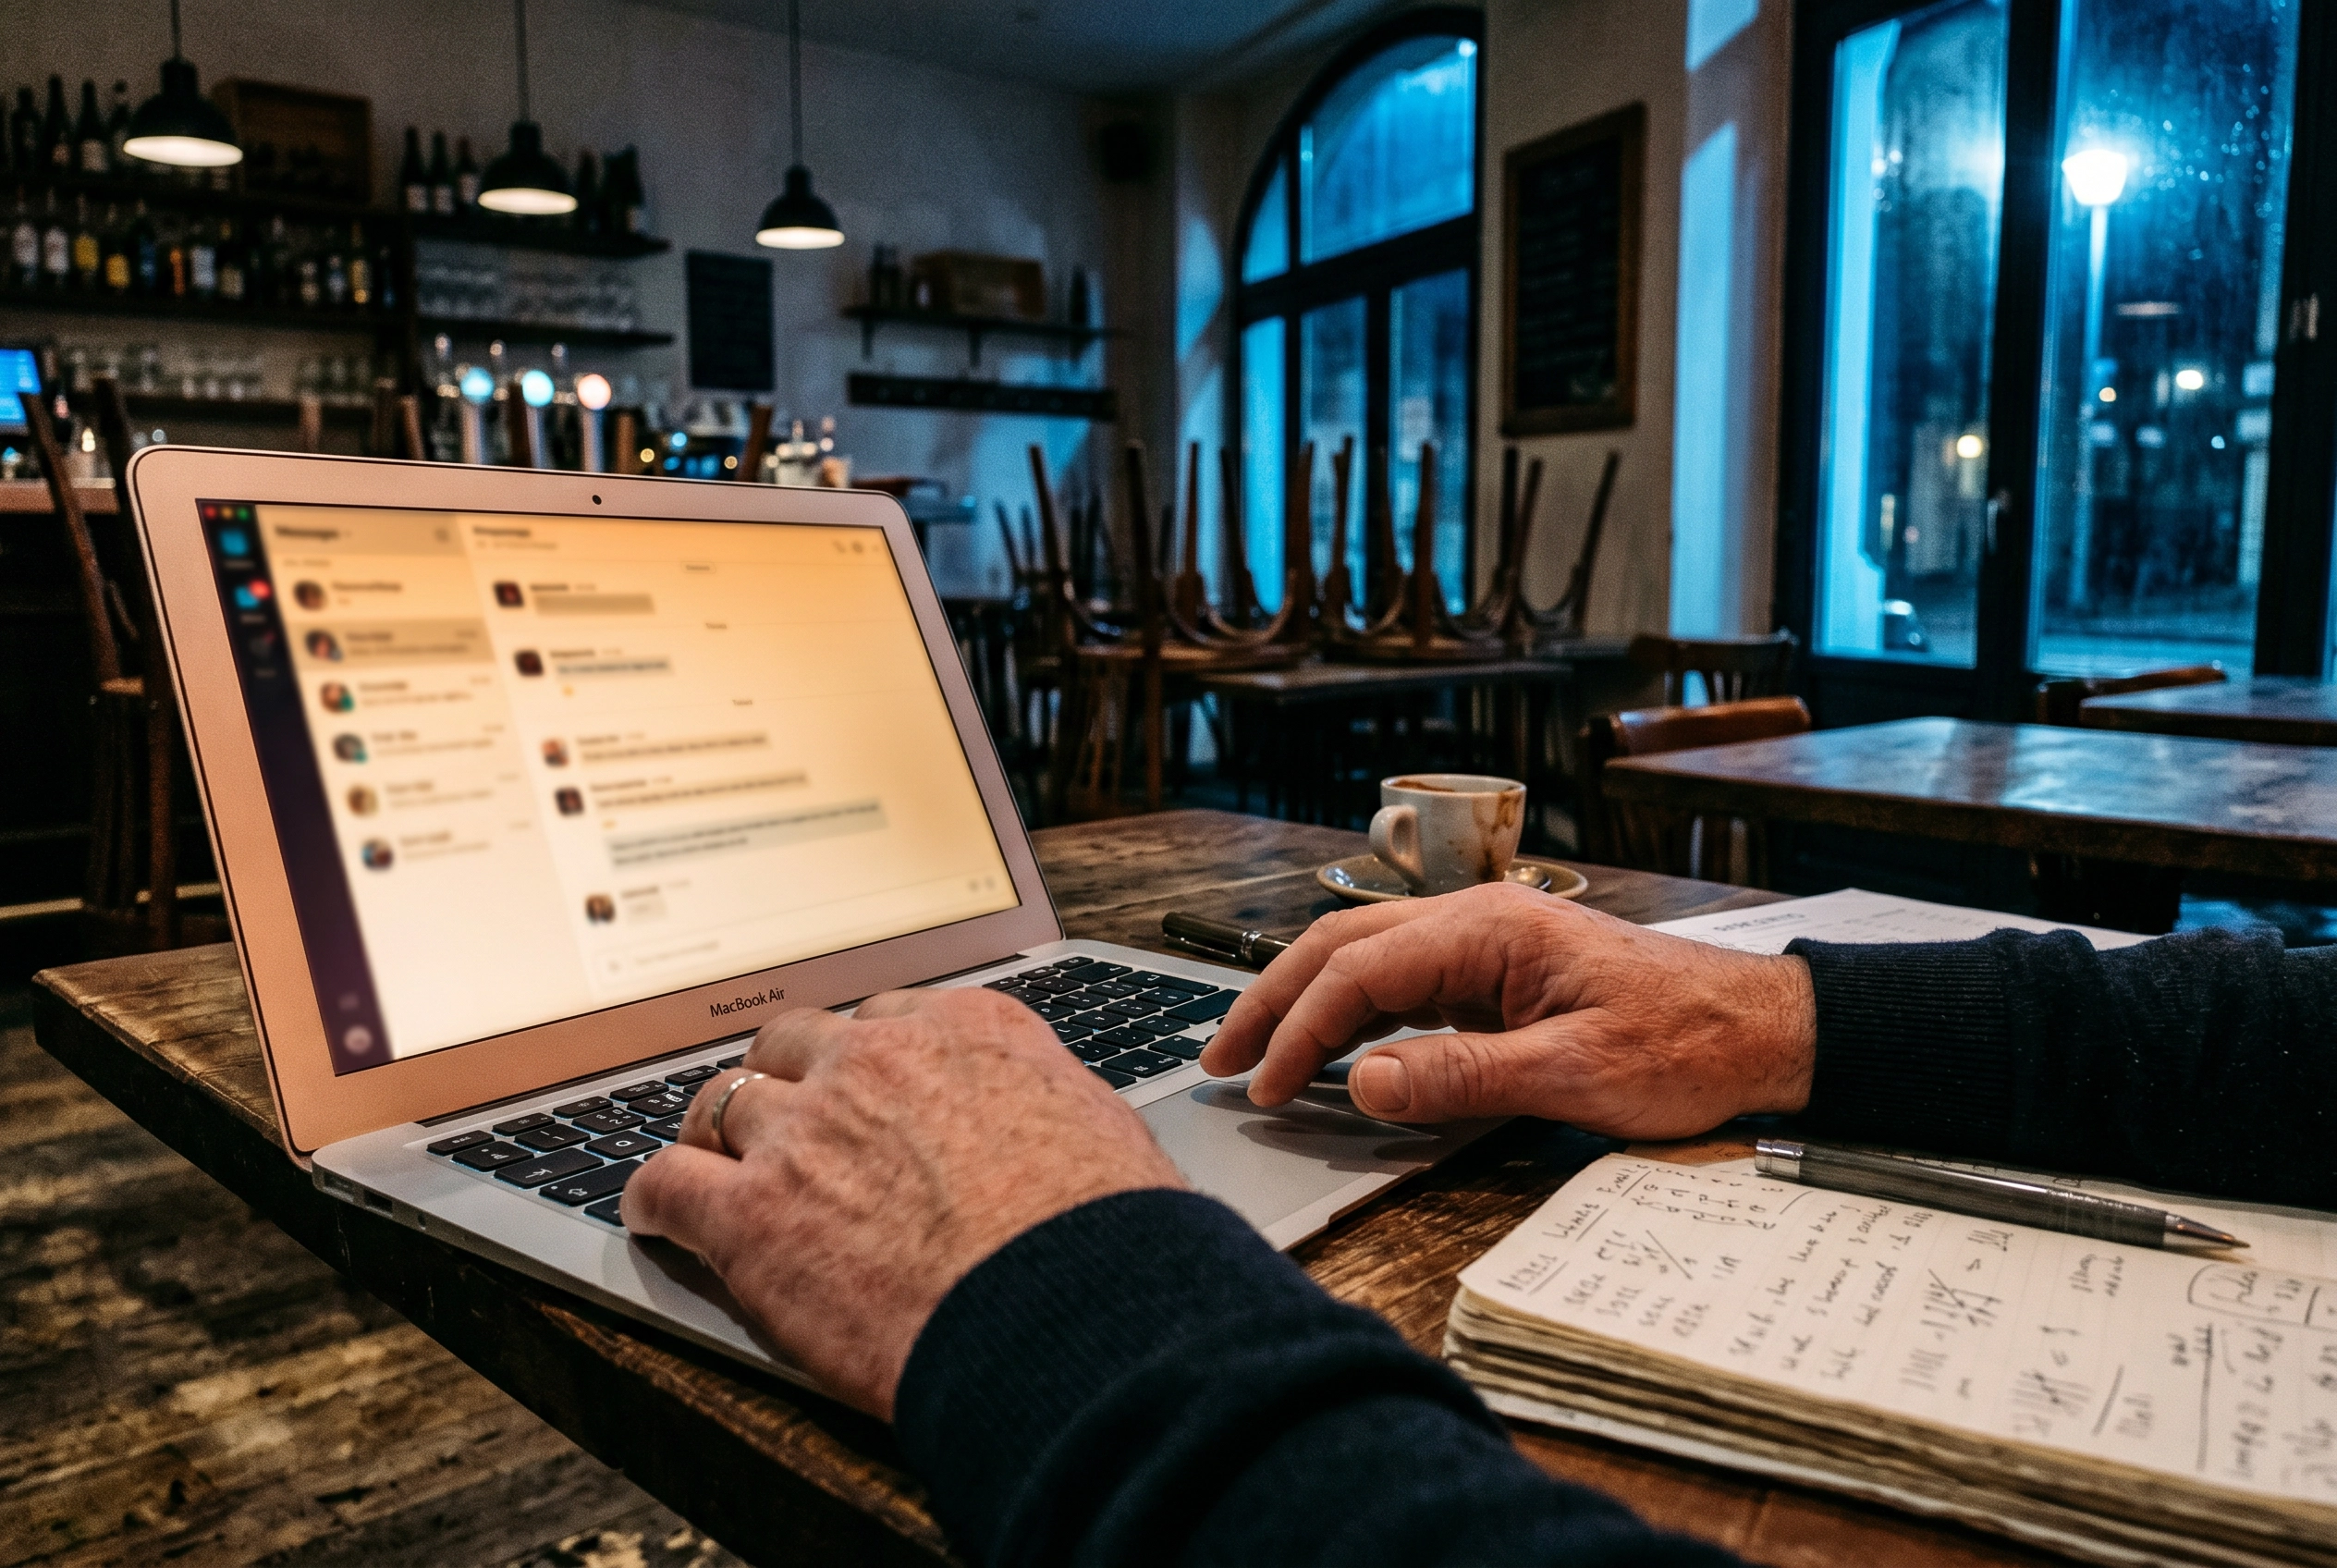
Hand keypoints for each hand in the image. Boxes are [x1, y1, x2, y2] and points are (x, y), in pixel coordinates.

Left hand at [621, 987, 1183, 1419]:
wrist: (1074, 1313)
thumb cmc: (1109, 1240)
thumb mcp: (1104, 1132)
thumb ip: (1049, 1108)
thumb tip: (1060, 1133)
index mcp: (968, 1031)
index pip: (887, 1020)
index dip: (865, 1061)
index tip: (859, 1087)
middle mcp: (878, 1062)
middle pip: (793, 1044)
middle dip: (784, 1081)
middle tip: (781, 1123)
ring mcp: (806, 1132)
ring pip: (723, 1103)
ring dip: (714, 1135)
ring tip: (706, 1163)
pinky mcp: (751, 1215)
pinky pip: (666, 1184)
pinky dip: (653, 1198)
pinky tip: (653, 1215)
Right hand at [1199, 883, 1814, 1138]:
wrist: (1766, 1031)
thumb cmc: (1688, 1046)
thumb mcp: (1575, 1074)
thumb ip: (1463, 1076)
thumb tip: (1361, 1083)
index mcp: (1490, 929)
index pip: (1360, 970)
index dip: (1300, 1029)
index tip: (1265, 1086)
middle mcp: (1480, 921)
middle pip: (1344, 946)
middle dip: (1275, 1001)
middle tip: (1222, 1060)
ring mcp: (1490, 946)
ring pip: (1369, 960)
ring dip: (1308, 1004)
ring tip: (1258, 1057)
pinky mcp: (1502, 976)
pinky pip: (1408, 984)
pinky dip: (1357, 1015)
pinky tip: (1336, 1053)